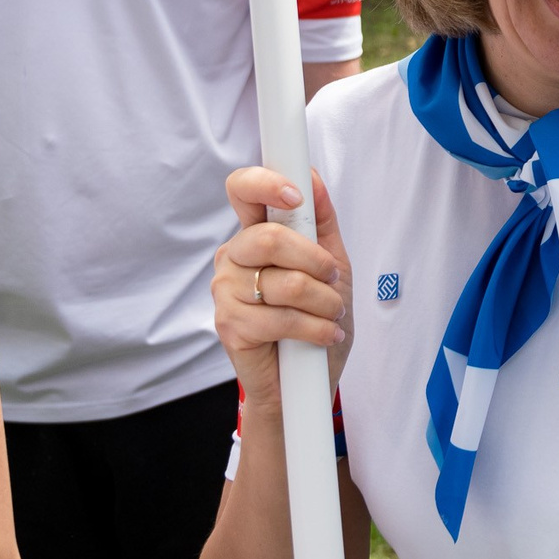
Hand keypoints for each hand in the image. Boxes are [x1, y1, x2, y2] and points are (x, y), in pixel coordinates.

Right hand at [212, 168, 353, 404]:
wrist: (307, 380)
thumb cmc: (316, 318)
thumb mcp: (331, 265)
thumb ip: (321, 222)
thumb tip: (312, 178)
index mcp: (254, 235)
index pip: (242, 190)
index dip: (265, 184)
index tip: (295, 196)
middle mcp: (233, 258)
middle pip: (269, 238)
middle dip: (315, 261)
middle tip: (331, 279)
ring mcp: (226, 291)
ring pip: (283, 281)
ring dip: (324, 302)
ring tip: (331, 314)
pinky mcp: (229, 325)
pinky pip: (281, 317)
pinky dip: (315, 327)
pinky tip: (322, 334)